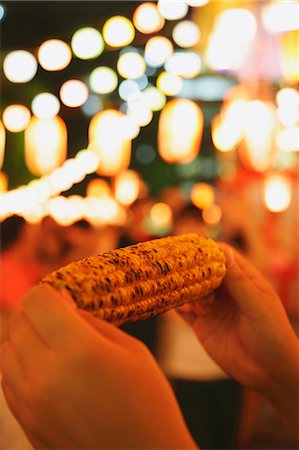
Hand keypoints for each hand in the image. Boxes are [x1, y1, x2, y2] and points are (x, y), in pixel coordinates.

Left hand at [1, 285, 195, 449]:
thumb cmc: (148, 403)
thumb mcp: (131, 350)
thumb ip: (91, 322)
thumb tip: (62, 302)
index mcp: (78, 351)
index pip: (36, 300)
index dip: (48, 292)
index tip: (63, 298)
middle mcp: (45, 376)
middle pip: (17, 322)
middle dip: (35, 311)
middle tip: (59, 316)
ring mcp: (30, 404)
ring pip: (6, 351)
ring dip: (24, 337)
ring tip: (53, 343)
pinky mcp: (27, 423)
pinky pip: (8, 379)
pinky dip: (21, 364)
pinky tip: (48, 368)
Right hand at [177, 244, 298, 436]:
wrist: (269, 372)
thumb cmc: (272, 335)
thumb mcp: (257, 305)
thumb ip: (238, 282)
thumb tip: (224, 253)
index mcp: (244, 281)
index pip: (224, 258)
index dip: (209, 252)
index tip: (193, 248)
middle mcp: (227, 291)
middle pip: (204, 271)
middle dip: (191, 268)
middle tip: (178, 266)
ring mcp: (213, 307)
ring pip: (192, 289)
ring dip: (184, 287)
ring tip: (179, 289)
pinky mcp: (202, 325)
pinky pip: (184, 311)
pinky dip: (176, 305)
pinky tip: (174, 303)